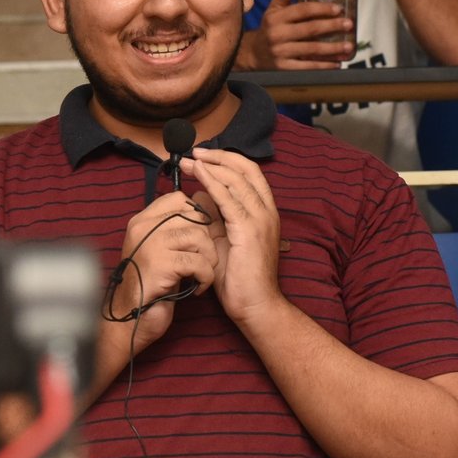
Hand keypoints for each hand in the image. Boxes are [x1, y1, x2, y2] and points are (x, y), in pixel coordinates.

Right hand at [106, 190, 218, 348]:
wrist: (128, 319)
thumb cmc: (149, 286)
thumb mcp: (158, 251)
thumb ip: (172, 230)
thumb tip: (204, 214)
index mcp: (141, 221)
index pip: (179, 198)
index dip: (198, 216)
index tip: (198, 239)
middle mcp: (143, 227)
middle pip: (194, 218)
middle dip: (207, 242)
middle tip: (202, 262)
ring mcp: (150, 244)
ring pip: (200, 238)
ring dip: (209, 260)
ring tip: (201, 275)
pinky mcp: (160, 264)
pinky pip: (199, 262)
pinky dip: (205, 277)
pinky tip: (197, 288)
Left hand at [180, 149, 282, 325]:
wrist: (254, 304)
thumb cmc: (239, 277)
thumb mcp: (224, 239)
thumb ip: (216, 218)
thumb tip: (198, 197)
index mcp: (265, 212)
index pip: (249, 173)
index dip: (226, 160)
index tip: (202, 156)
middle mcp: (267, 211)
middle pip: (245, 169)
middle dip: (218, 157)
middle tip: (193, 153)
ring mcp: (261, 219)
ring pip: (237, 179)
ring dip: (212, 166)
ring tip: (191, 160)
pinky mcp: (249, 230)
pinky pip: (229, 198)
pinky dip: (213, 182)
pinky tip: (199, 174)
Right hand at [236, 0, 355, 70]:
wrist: (252, 53)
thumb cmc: (269, 28)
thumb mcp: (273, 9)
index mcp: (276, 17)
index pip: (302, 10)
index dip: (322, 8)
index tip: (339, 8)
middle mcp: (278, 34)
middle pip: (310, 29)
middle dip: (332, 26)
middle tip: (349, 24)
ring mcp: (280, 52)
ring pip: (311, 49)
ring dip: (332, 48)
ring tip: (349, 46)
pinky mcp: (283, 68)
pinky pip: (307, 67)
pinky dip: (323, 65)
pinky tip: (336, 64)